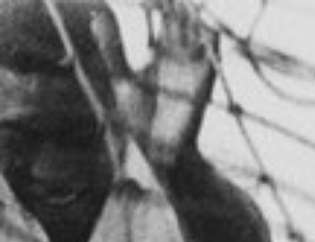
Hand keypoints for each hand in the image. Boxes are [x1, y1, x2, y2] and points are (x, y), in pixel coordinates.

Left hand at [92, 2, 217, 171]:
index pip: (164, 15)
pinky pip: (212, 55)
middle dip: (178, 3)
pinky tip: (203, 25)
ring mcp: (193, 68)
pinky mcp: (204, 83)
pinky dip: (210, 38)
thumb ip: (112, 46)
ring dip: (193, 14)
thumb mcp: (121, 77)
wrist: (158, 151)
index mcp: (160, 51)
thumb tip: (98, 14)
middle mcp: (179, 56)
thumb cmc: (139, 120)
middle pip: (183, 18)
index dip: (158, 0)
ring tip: (185, 2)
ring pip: (199, 30)